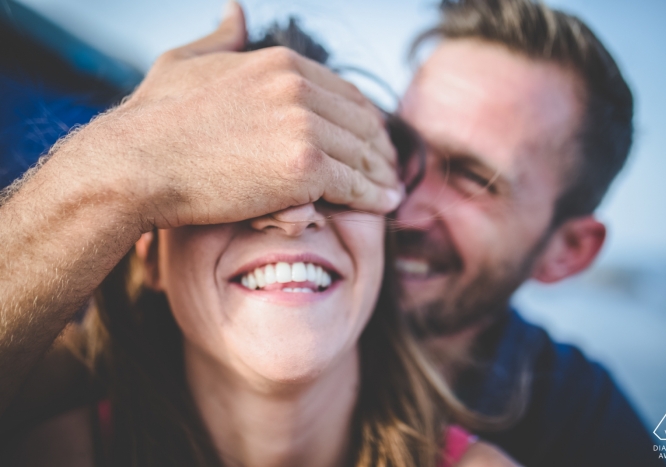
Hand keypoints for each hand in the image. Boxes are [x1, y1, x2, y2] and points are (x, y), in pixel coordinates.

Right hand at [68, 1, 400, 230]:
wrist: (136, 164)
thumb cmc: (155, 120)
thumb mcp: (186, 63)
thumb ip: (221, 38)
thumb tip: (236, 11)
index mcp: (279, 64)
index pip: (344, 92)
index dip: (364, 119)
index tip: (372, 139)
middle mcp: (298, 89)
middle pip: (361, 122)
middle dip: (380, 148)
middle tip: (390, 169)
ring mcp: (303, 127)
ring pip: (363, 155)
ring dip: (383, 175)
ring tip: (392, 190)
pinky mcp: (303, 168)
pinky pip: (355, 185)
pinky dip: (375, 197)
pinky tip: (386, 205)